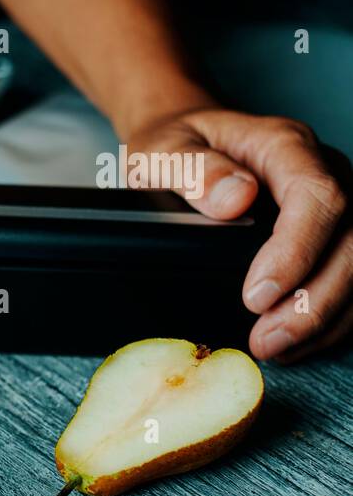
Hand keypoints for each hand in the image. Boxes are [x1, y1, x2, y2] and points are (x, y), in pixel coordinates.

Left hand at [126, 107, 350, 361]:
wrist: (187, 146)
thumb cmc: (175, 147)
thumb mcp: (162, 151)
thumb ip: (192, 170)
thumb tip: (235, 198)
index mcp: (285, 146)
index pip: (317, 196)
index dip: (296, 250)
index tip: (257, 296)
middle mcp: (324, 171)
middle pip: (351, 238)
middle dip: (313, 299)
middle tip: (267, 340)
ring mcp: (336, 205)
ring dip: (325, 315)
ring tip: (278, 349)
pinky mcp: (333, 234)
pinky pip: (350, 278)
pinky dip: (330, 316)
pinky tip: (296, 343)